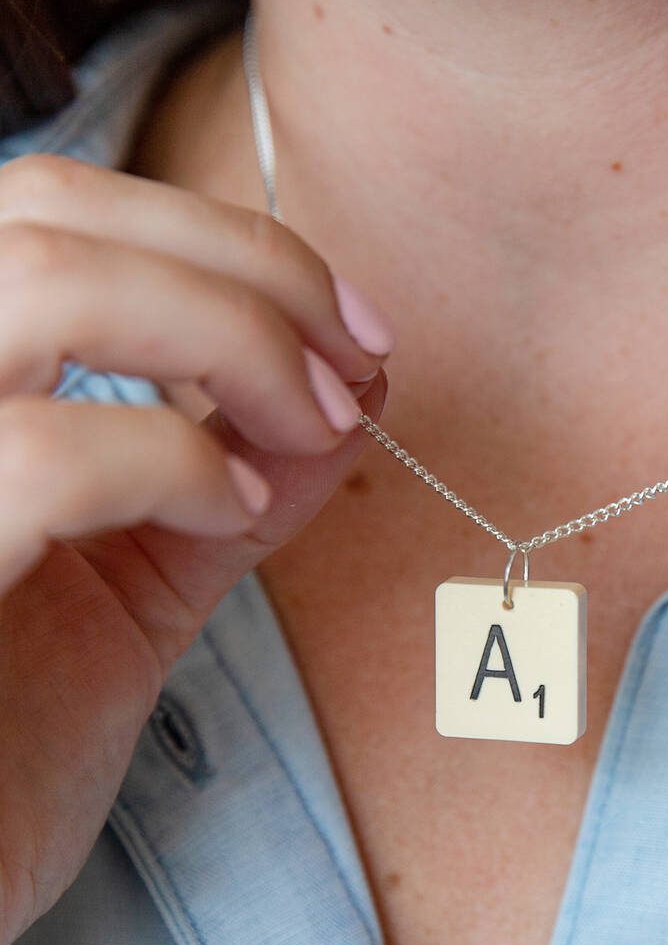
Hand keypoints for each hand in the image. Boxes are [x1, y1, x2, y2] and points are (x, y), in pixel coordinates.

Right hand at [0, 154, 391, 944]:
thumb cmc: (12, 731)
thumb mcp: (135, 584)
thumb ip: (229, 482)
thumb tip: (350, 395)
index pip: (64, 213)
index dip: (232, 246)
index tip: (355, 333)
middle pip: (60, 213)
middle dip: (253, 271)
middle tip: (356, 366)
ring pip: (51, 282)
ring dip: (234, 338)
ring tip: (312, 426)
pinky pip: (46, 454)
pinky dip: (175, 460)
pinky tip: (230, 511)